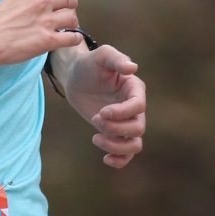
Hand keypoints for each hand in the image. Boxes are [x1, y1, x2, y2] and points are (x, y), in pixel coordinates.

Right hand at [0, 0, 85, 72]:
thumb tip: (36, 2)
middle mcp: (40, 2)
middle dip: (71, 2)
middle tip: (70, 7)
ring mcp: (45, 21)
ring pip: (72, 17)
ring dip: (73, 21)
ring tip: (70, 25)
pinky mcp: (47, 40)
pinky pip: (71, 38)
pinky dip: (74, 38)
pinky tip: (72, 39)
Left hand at [63, 45, 145, 167]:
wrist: (76, 77)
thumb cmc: (89, 64)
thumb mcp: (101, 55)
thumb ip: (116, 59)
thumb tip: (132, 67)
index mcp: (135, 89)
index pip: (138, 106)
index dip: (121, 113)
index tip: (101, 111)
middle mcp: (134, 107)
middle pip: (138, 127)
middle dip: (115, 128)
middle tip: (95, 118)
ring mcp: (125, 122)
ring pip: (135, 144)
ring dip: (117, 146)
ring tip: (96, 138)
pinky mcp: (115, 133)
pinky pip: (126, 153)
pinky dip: (119, 160)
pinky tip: (105, 158)